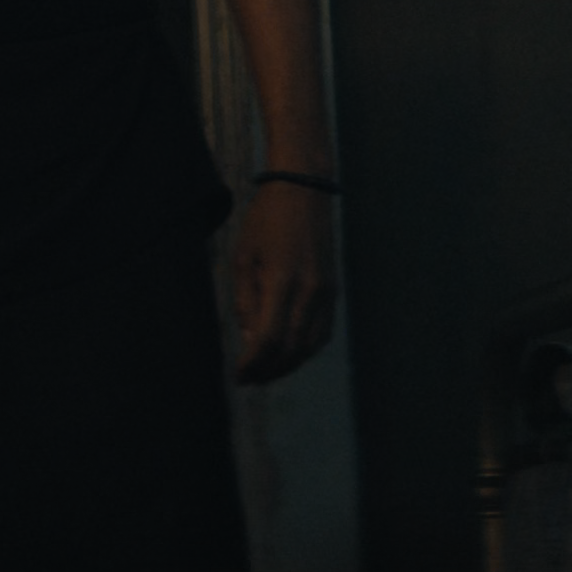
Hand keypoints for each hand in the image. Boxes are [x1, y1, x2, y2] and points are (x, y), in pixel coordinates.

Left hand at [228, 180, 336, 385]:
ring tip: (265, 372)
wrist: (303, 191)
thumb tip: (249, 341)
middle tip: (248, 379)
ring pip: (310, 346)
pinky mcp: (333, 290)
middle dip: (269, 370)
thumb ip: (245, 302)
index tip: (238, 375)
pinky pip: (323, 332)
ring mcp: (326, 292)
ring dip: (288, 365)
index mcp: (283, 281)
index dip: (253, 364)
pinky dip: (305, 349)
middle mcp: (310, 291)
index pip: (270, 339)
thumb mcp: (243, 258)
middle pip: (292, 349)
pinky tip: (288, 353)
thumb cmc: (265, 221)